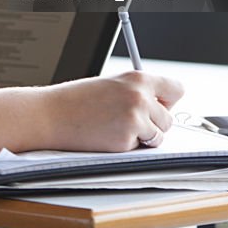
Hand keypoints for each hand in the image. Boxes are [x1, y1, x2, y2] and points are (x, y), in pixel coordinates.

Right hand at [36, 71, 183, 152]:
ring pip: (158, 136)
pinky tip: (106, 136)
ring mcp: (135, 119)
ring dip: (142, 137)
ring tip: (114, 127)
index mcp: (137, 78)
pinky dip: (127, 147)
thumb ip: (136, 92)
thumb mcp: (111, 85)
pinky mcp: (127, 140)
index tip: (158, 105)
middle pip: (169, 118)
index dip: (167, 100)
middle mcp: (140, 97)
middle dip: (152, 123)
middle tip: (126, 121)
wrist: (50, 114)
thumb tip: (160, 108)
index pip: (176, 89)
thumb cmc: (76, 100)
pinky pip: (139, 149)